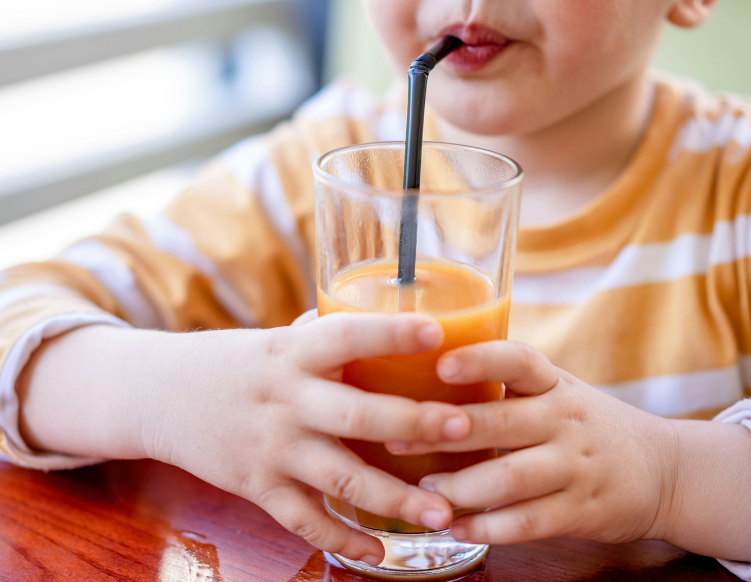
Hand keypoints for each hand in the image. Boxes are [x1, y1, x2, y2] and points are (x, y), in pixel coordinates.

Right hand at [18, 312, 471, 564]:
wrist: (159, 394)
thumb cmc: (235, 361)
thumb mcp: (277, 339)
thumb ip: (329, 340)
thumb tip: (393, 329)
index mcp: (293, 352)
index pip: (346, 335)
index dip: (390, 334)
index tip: (439, 333)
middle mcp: (285, 400)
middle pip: (356, 415)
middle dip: (412, 423)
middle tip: (462, 427)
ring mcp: (271, 448)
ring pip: (340, 479)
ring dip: (395, 498)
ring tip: (444, 514)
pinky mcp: (257, 487)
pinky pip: (305, 521)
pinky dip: (344, 540)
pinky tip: (382, 552)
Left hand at [384, 341, 750, 561]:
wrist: (664, 470)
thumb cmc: (586, 426)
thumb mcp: (558, 393)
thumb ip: (508, 388)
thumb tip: (426, 378)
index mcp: (555, 384)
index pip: (519, 360)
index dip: (480, 359)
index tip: (440, 364)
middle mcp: (566, 419)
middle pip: (502, 422)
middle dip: (445, 432)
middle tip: (398, 439)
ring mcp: (575, 466)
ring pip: (511, 477)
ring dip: (461, 486)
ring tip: (424, 491)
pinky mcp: (581, 510)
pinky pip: (528, 522)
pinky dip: (489, 528)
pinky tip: (457, 528)